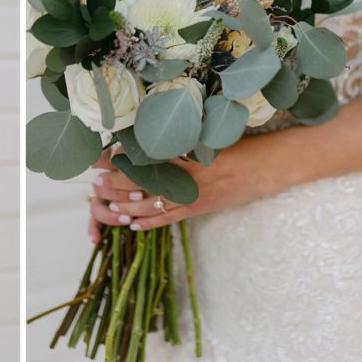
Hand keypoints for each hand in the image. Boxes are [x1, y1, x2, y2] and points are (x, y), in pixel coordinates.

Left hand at [88, 136, 287, 238]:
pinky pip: (168, 218)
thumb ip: (181, 139)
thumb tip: (152, 136)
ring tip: (107, 205)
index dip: (119, 158)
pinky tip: (133, 225)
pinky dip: (149, 222)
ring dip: (126, 205)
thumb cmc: (238, 145)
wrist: (266, 166)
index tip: (100, 157)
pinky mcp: (199, 208)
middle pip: (140, 181)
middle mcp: (184, 174)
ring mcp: (191, 194)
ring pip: (150, 203)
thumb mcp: (207, 137)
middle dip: (115, 183)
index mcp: (184, 152)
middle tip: (95, 183)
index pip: (142, 156)